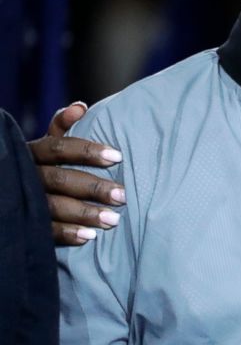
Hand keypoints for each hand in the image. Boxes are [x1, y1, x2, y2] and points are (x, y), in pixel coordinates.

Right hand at [28, 102, 125, 245]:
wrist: (13, 190)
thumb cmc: (43, 163)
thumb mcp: (48, 144)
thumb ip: (62, 126)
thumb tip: (80, 107)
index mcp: (33, 151)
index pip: (59, 147)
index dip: (87, 151)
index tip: (118, 156)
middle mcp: (26, 174)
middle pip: (60, 179)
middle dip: (93, 188)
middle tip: (123, 195)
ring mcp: (23, 200)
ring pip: (53, 207)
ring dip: (84, 214)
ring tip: (113, 220)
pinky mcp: (23, 222)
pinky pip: (44, 230)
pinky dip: (67, 234)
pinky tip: (89, 237)